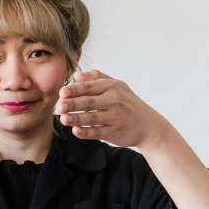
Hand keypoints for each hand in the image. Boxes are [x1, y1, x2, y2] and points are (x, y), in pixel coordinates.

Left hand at [55, 69, 169, 148]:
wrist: (149, 125)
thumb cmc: (129, 104)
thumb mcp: (118, 86)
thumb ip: (97, 79)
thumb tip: (76, 76)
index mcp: (113, 87)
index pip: (90, 87)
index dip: (74, 90)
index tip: (62, 92)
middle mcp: (115, 101)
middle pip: (89, 102)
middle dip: (72, 104)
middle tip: (59, 105)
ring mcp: (115, 118)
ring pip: (91, 118)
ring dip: (76, 118)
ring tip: (63, 119)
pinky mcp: (115, 133)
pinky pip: (97, 132)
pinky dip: (86, 132)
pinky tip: (76, 131)